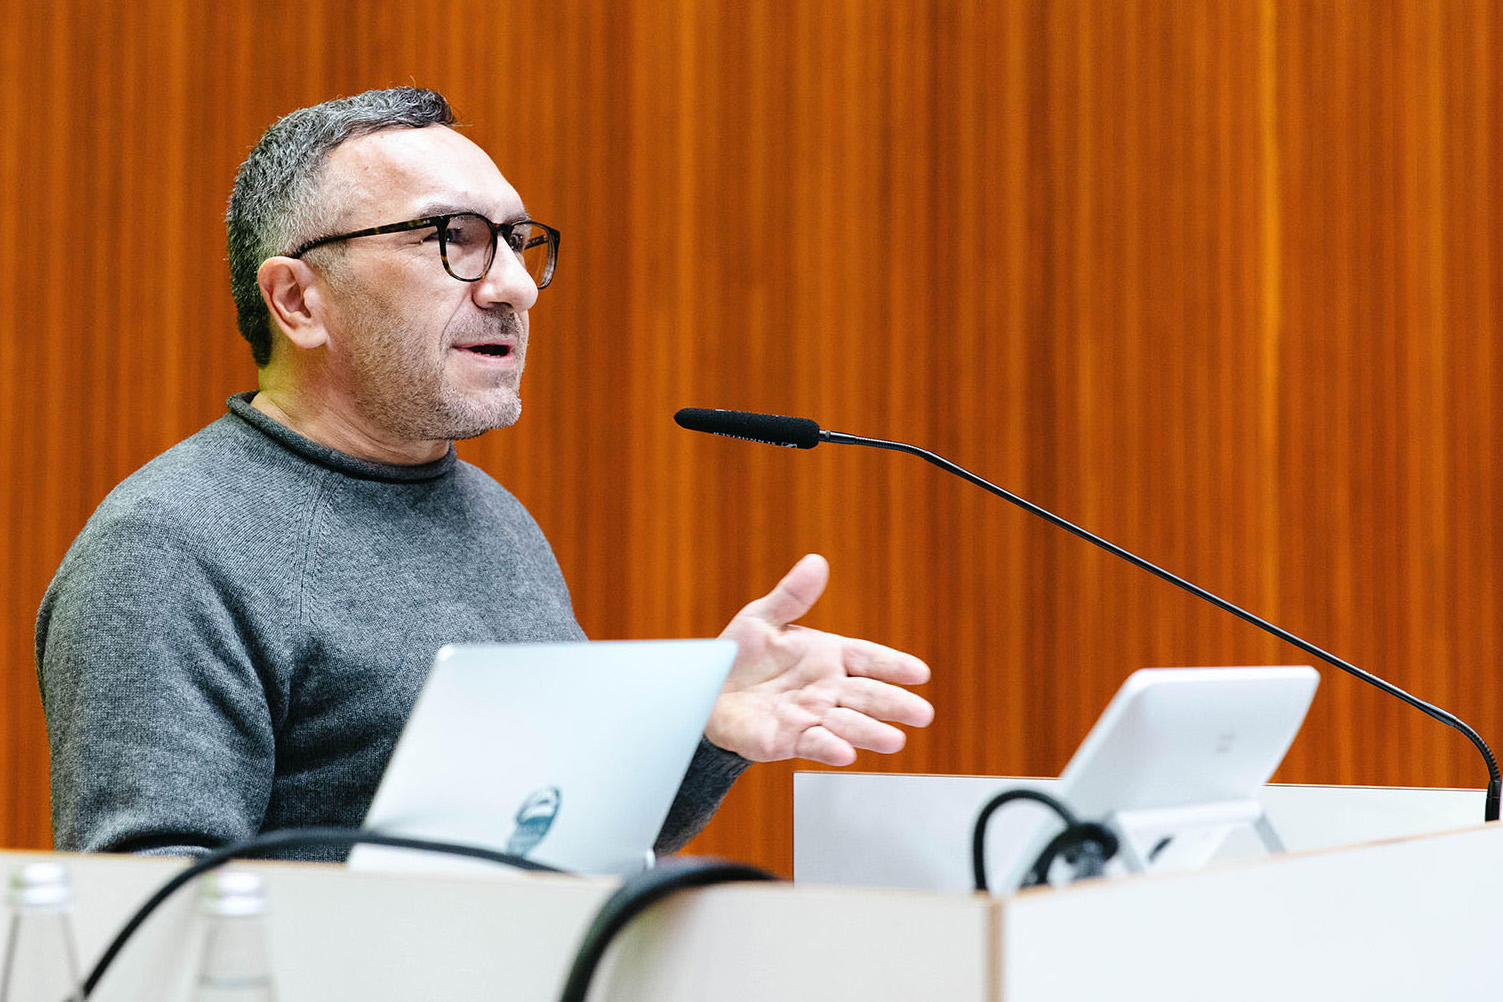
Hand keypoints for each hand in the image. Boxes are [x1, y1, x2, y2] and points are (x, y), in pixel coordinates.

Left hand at [705, 554, 933, 765]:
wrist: (705, 690)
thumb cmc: (739, 654)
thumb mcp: (763, 618)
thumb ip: (792, 595)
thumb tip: (816, 561)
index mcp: (828, 655)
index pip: (868, 658)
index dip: (894, 665)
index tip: (920, 673)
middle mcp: (826, 688)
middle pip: (867, 695)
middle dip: (895, 704)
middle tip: (923, 713)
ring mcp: (810, 716)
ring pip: (847, 724)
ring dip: (870, 732)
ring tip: (895, 740)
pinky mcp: (786, 740)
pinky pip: (812, 744)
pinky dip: (829, 748)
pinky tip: (846, 754)